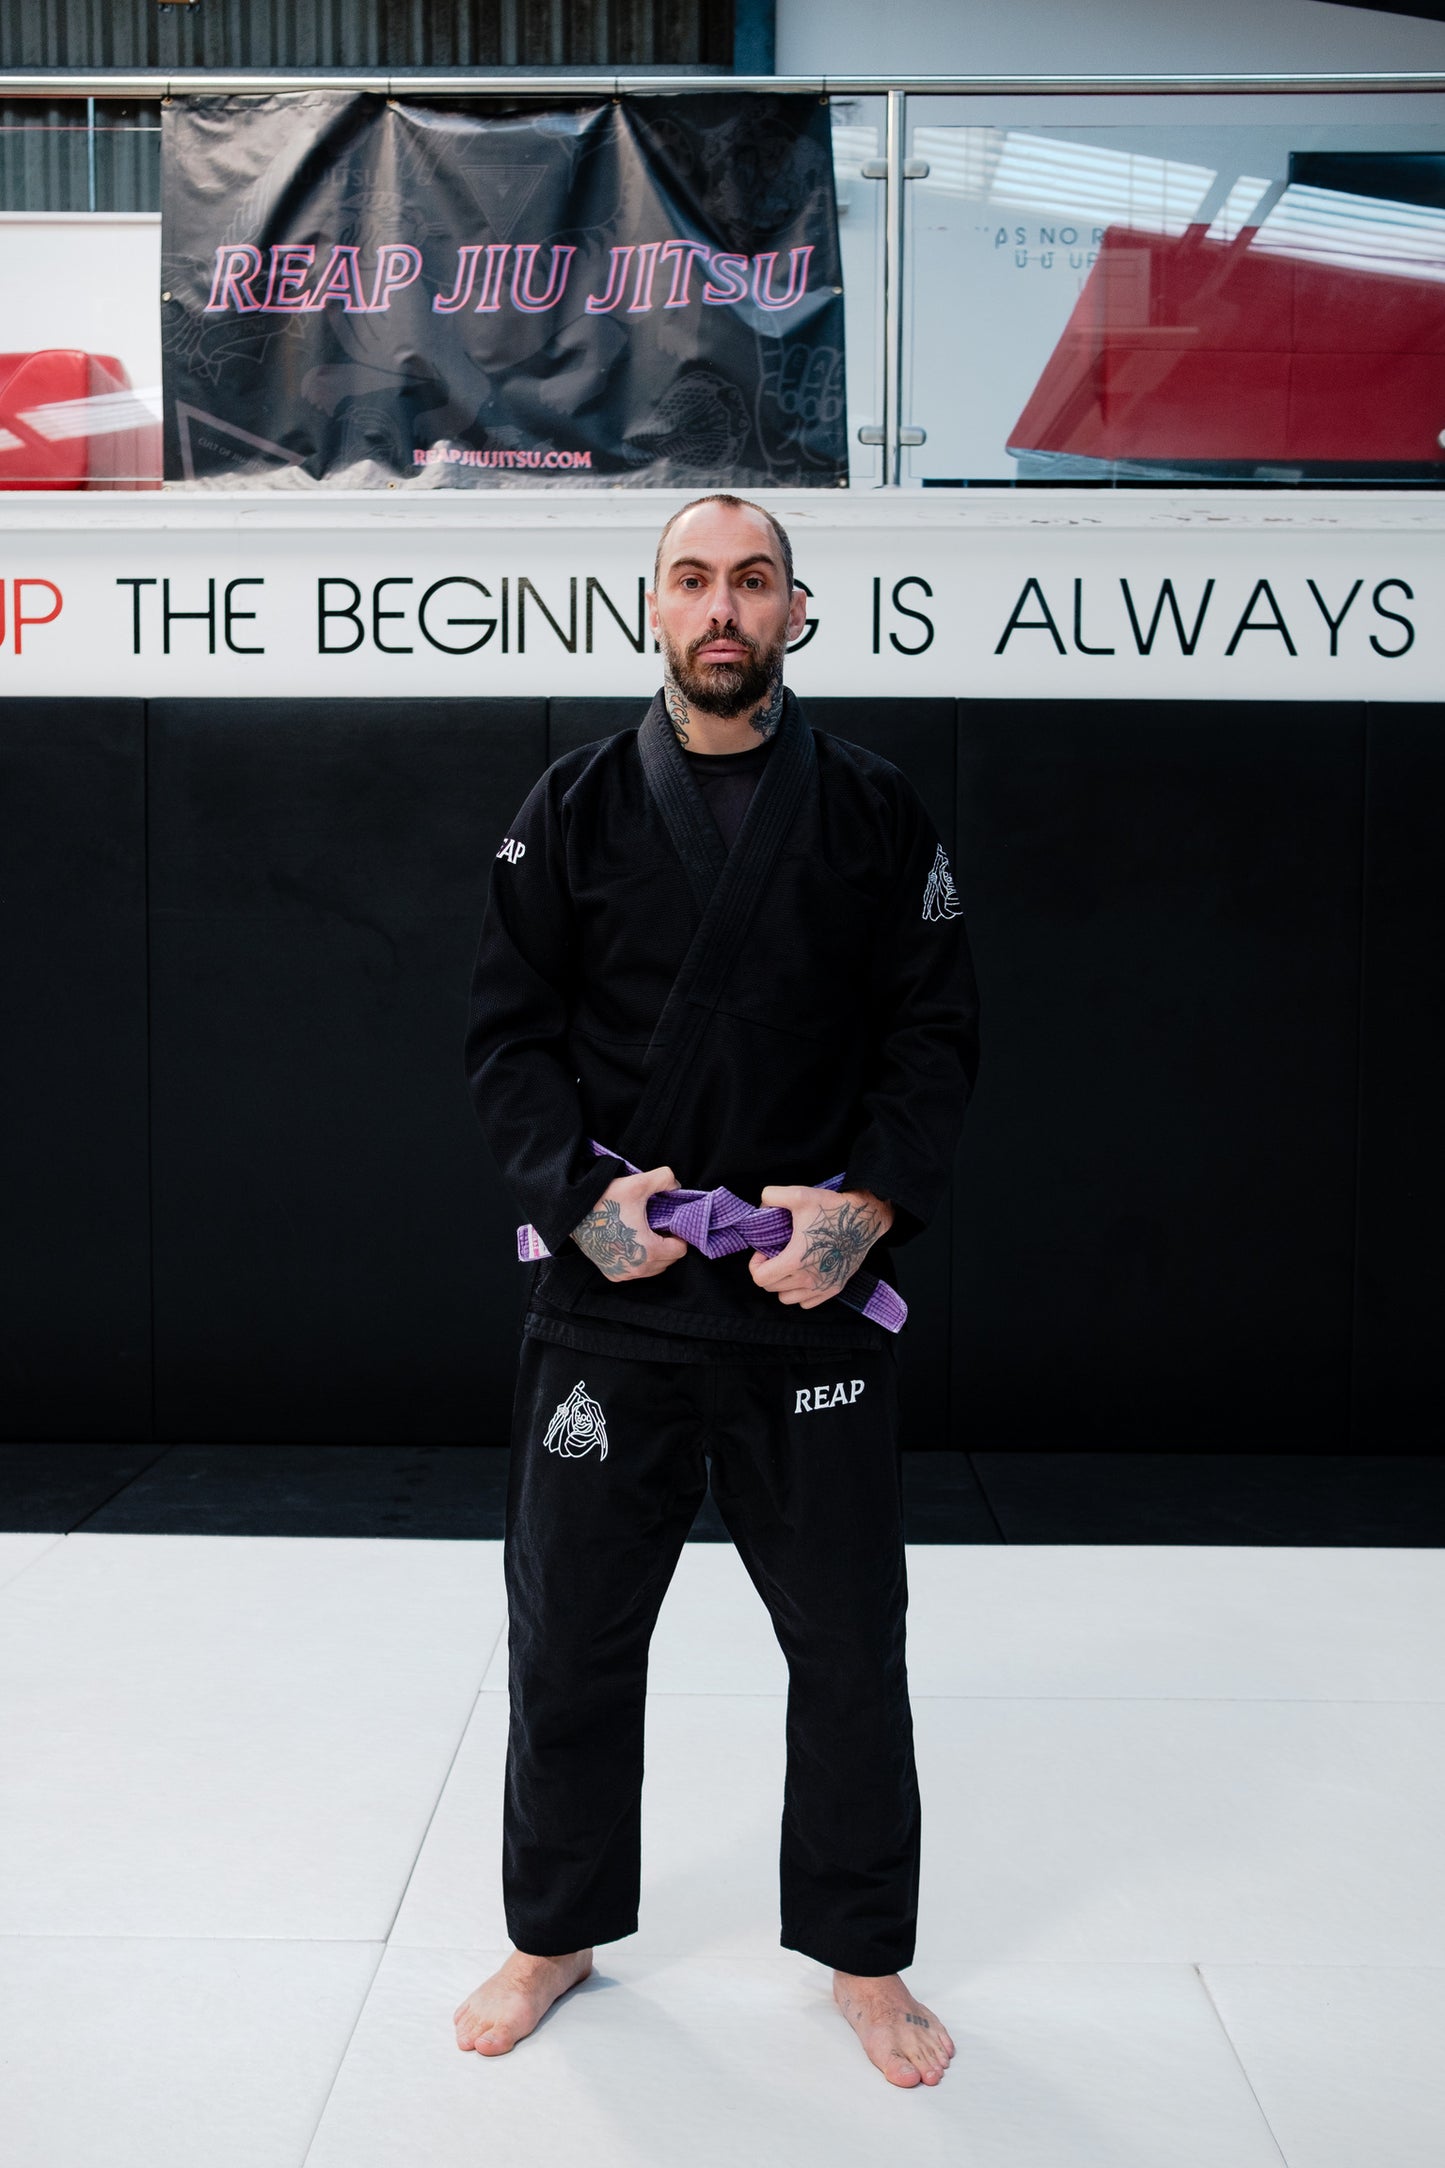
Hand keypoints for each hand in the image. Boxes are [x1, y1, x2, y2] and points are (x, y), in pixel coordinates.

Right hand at [569, 1165, 686, 1281]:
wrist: (573, 1213)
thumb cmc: (604, 1201)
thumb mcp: (637, 1184)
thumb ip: (664, 1179)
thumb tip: (676, 1185)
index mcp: (648, 1250)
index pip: (679, 1250)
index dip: (677, 1234)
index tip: (668, 1223)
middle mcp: (637, 1269)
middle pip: (668, 1260)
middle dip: (667, 1244)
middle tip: (657, 1226)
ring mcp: (624, 1274)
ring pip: (653, 1268)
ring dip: (655, 1253)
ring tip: (644, 1233)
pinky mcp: (612, 1275)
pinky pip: (637, 1271)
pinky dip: (639, 1260)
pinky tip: (631, 1242)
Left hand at [748, 1185, 893, 1309]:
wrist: (865, 1220)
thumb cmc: (833, 1209)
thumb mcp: (799, 1195)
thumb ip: (772, 1195)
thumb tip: (761, 1206)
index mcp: (796, 1260)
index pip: (760, 1278)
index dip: (755, 1264)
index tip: (764, 1252)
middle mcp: (808, 1278)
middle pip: (771, 1287)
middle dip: (768, 1271)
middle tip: (776, 1255)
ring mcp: (822, 1286)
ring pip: (786, 1299)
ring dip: (782, 1285)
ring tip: (789, 1266)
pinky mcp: (834, 1289)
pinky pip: (806, 1303)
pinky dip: (800, 1293)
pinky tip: (804, 1274)